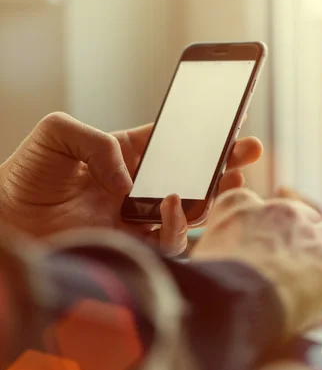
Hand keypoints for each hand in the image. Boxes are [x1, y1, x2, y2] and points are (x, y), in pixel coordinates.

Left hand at [0, 113, 262, 254]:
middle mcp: (136, 187)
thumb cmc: (26, 174)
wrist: (5, 219)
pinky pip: (168, 240)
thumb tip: (133, 180)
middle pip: (190, 174)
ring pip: (188, 209)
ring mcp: (135, 218)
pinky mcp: (130, 247)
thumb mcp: (58, 133)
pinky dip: (179, 223)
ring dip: (214, 194)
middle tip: (250, 151)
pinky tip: (178, 204)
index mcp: (124, 156)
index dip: (200, 134)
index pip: (172, 143)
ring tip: (231, 179)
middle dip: (223, 163)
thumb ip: (100, 142)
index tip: (229, 122)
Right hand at [193, 189, 321, 336]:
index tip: (254, 237)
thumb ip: (206, 247)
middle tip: (290, 259)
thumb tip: (197, 257)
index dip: (256, 223)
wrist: (225, 305)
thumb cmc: (201, 285)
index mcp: (239, 206)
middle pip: (300, 214)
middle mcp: (278, 213)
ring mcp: (310, 237)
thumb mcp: (194, 256)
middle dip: (298, 233)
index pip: (251, 203)